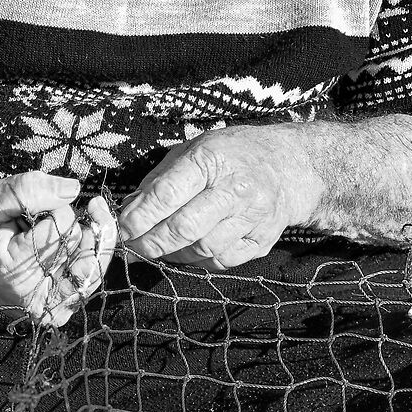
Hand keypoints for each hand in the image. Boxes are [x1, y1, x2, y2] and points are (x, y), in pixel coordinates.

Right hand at [0, 172, 116, 326]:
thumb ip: (30, 189)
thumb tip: (73, 189)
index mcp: (15, 269)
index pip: (63, 229)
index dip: (56, 208)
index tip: (34, 207)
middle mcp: (33, 295)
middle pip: (82, 250)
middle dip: (72, 224)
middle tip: (51, 213)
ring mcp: (45, 308)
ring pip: (92, 269)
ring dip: (86, 241)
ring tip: (61, 224)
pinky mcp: (52, 310)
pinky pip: (85, 283)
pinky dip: (85, 259)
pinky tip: (72, 242)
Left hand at [117, 126, 322, 269]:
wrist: (288, 167)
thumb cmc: (231, 155)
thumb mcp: (192, 150)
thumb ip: (159, 181)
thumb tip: (129, 212)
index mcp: (211, 159)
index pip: (168, 194)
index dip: (140, 217)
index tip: (123, 229)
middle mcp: (235, 188)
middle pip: (184, 228)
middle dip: (152, 243)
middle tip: (134, 247)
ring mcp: (252, 217)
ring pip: (202, 249)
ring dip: (173, 254)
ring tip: (161, 247)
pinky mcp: (262, 240)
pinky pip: (222, 261)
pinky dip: (199, 261)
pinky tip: (190, 249)